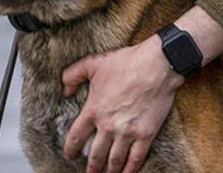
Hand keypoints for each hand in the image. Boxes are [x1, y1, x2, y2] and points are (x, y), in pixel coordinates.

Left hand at [61, 36, 184, 172]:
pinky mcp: (146, 134)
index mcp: (94, 109)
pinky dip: (129, 170)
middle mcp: (108, 125)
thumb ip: (73, 75)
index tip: (70, 155)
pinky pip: (136, 159)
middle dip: (91, 167)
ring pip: (114, 160)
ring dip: (109, 171)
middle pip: (95, 155)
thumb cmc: (127, 62)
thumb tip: (66, 90)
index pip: (76, 136)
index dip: (70, 149)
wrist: (157, 65)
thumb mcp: (94, 63)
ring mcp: (127, 132)